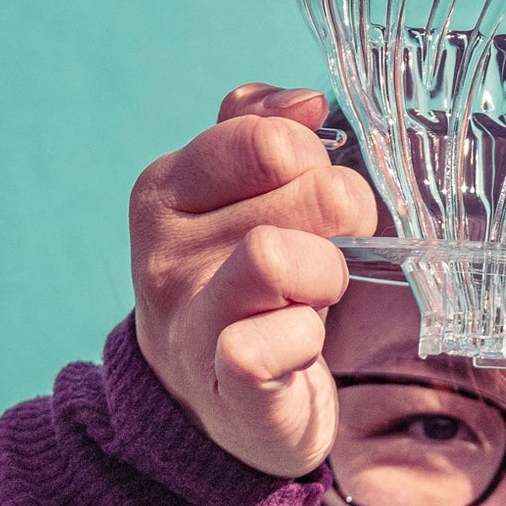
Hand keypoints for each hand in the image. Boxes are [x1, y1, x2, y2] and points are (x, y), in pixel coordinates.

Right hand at [129, 83, 377, 477]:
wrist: (211, 404)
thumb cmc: (238, 288)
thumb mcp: (235, 200)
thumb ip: (259, 130)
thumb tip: (306, 101)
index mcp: (165, 191)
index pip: (266, 138)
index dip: (316, 160)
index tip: (320, 193)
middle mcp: (164, 251)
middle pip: (300, 191)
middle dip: (341, 216)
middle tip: (332, 248)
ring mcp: (187, 318)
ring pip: (279, 256)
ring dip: (326, 274)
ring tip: (315, 296)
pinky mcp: (224, 382)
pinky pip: (275, 340)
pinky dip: (307, 338)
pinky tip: (299, 346)